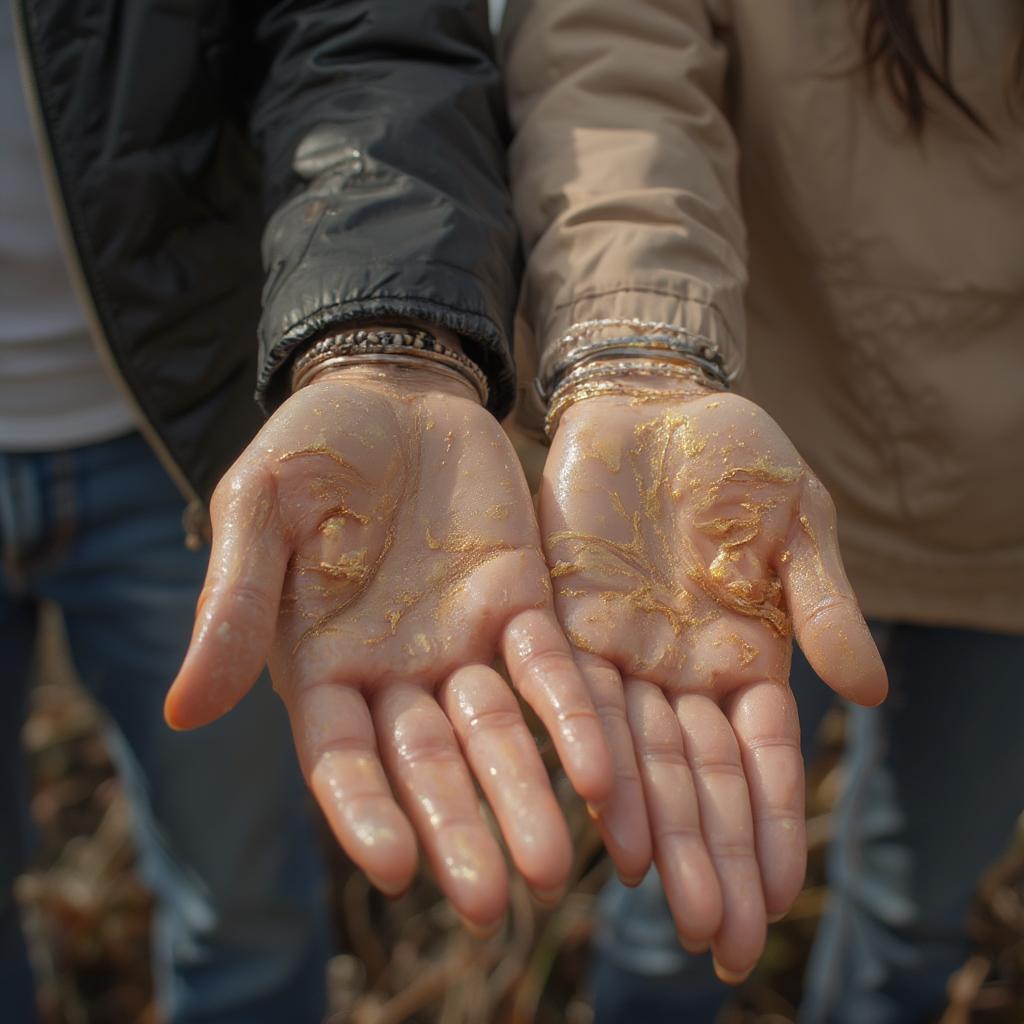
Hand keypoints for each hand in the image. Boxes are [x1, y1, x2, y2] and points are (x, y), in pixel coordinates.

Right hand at [165, 363, 611, 932]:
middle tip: (490, 904)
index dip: (364, 813)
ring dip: (525, 795)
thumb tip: (183, 709)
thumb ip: (233, 603)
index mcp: (321, 664)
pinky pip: (553, 669)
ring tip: (552, 868)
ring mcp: (464, 642)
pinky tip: (606, 770)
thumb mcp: (258, 510)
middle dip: (458, 830)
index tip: (397, 868)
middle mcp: (397, 673)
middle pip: (429, 767)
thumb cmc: (310, 447)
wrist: (392, 388)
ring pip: (499, 734)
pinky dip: (575, 716)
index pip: (340, 759)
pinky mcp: (523, 603)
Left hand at [540, 381, 886, 979]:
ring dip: (655, 828)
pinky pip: (577, 697)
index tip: (778, 900)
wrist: (655, 401)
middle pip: (700, 777)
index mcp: (746, 654)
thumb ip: (826, 604)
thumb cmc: (737, 460)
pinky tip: (601, 817)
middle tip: (717, 941)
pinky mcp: (566, 618)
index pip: (762, 758)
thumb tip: (870, 695)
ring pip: (639, 754)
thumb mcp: (800, 523)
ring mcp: (624, 650)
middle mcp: (682, 670)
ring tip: (664, 901)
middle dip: (711, 856)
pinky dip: (592, 755)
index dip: (772, 825)